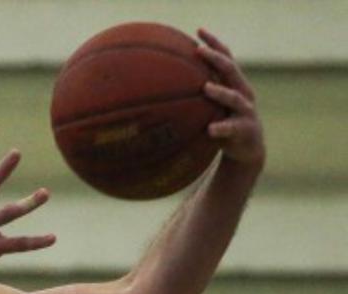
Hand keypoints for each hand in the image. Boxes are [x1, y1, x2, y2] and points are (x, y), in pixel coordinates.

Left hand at [197, 29, 264, 167]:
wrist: (247, 150)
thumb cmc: (223, 124)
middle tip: (200, 51)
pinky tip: (210, 129)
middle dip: (216, 59)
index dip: (214, 43)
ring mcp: (246, 111)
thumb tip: (159, 87)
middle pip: (231, 71)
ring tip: (206, 88)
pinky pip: (232, 128)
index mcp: (234, 84)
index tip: (199, 30)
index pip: (226, 58)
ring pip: (234, 98)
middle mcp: (242, 93)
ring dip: (220, 93)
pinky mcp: (245, 130)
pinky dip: (221, 128)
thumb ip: (194, 95)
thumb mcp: (210, 107)